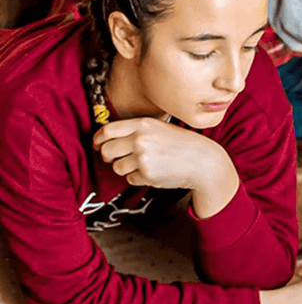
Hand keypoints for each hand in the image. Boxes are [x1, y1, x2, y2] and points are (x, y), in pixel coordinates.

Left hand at [93, 117, 237, 217]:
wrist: (202, 161)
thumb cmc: (182, 145)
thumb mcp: (159, 128)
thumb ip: (136, 130)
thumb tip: (109, 139)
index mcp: (141, 125)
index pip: (107, 131)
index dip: (98, 140)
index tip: (97, 145)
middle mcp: (139, 139)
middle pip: (107, 150)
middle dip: (108, 157)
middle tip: (115, 160)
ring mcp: (142, 157)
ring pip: (117, 167)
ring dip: (125, 169)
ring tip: (143, 166)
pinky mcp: (147, 174)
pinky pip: (130, 179)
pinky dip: (138, 178)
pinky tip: (153, 173)